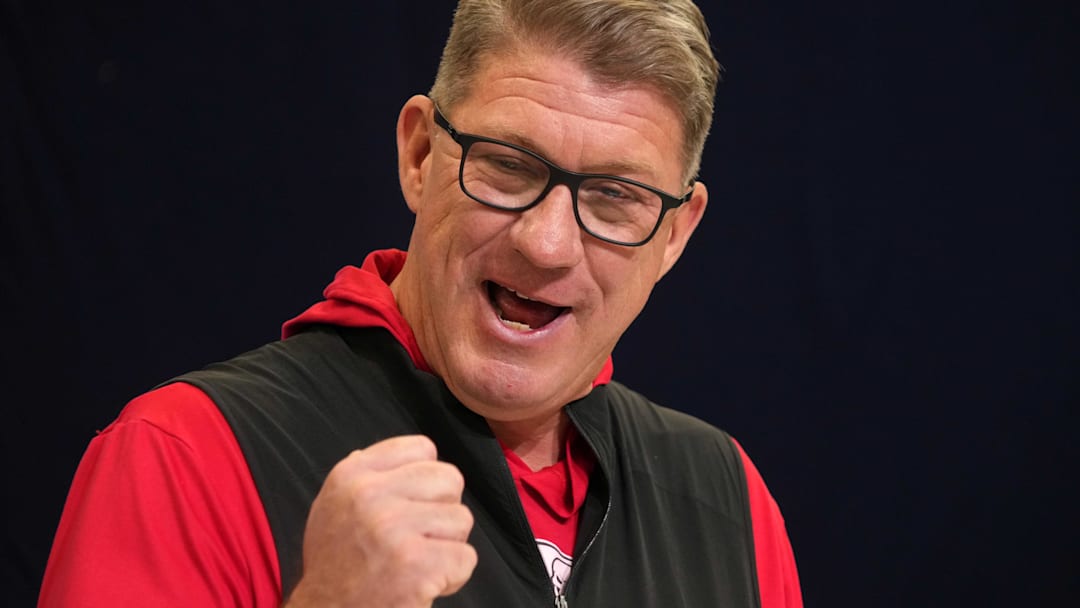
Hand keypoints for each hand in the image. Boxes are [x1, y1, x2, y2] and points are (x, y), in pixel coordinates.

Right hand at [284, 435, 476, 606]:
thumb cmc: (336, 564)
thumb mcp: (334, 505)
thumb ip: (368, 475)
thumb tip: (405, 454)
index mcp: (352, 474)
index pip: (422, 448)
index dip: (427, 478)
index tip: (414, 503)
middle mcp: (370, 495)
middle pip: (450, 478)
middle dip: (443, 509)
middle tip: (420, 537)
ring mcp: (394, 529)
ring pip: (461, 518)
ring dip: (447, 545)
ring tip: (417, 561)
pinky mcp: (417, 565)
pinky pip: (466, 557)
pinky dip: (453, 576)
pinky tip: (423, 583)